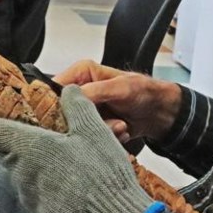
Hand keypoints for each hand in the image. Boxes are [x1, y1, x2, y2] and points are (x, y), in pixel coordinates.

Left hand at [0, 85, 152, 212]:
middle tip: (20, 124)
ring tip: (58, 154)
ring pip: (22, 173)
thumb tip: (68, 91)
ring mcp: (31, 199)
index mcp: (29, 149)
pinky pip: (37, 193)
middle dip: (8, 136)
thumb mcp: (93, 129)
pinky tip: (69, 179)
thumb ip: (76, 105)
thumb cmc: (102, 173)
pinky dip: (46, 181)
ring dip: (33, 161)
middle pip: (4, 151)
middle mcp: (22, 175)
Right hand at [54, 60, 182, 143]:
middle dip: (85, 121)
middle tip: (106, 121)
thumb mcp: (121, 88)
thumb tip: (74, 97)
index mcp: (81, 74)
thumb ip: (96, 91)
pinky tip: (119, 130)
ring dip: (99, 130)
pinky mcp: (90, 126)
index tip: (68, 117)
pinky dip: (105, 138)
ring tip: (119, 124)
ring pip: (76, 128)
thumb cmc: (143, 92)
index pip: (53, 89)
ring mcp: (84, 111)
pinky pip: (87, 138)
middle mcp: (79, 92)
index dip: (56, 105)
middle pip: (63, 112)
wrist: (158, 112)